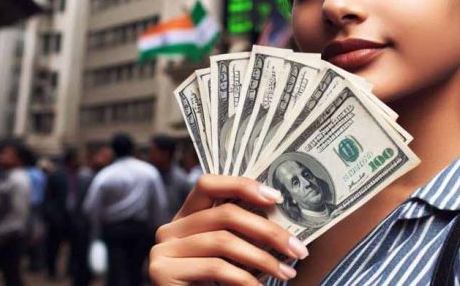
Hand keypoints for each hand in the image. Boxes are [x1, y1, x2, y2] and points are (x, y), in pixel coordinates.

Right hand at [150, 174, 308, 285]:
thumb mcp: (229, 255)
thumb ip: (241, 233)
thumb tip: (281, 219)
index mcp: (186, 217)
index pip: (208, 184)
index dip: (241, 185)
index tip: (275, 197)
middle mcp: (170, 228)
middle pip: (225, 214)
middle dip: (268, 230)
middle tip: (298, 249)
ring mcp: (163, 249)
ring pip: (223, 241)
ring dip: (263, 259)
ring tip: (287, 272)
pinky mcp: (162, 271)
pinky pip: (215, 267)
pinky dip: (244, 279)